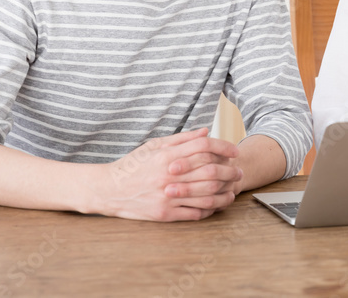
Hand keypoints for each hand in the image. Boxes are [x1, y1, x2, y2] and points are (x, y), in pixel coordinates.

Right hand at [99, 128, 242, 220]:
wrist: (108, 189)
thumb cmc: (133, 165)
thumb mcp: (154, 145)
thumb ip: (182, 139)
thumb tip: (206, 132)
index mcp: (167, 155)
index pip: (203, 147)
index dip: (223, 147)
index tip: (235, 151)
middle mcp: (169, 175)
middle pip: (210, 171)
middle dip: (230, 171)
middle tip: (239, 172)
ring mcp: (167, 196)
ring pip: (206, 195)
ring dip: (224, 193)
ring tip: (232, 191)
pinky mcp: (164, 214)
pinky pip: (194, 213)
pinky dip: (209, 209)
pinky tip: (216, 205)